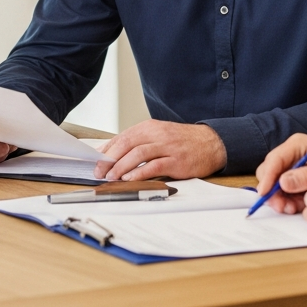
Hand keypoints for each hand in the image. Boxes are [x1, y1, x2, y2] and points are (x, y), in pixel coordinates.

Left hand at [95, 120, 226, 181]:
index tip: (96, 162)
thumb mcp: (159, 135)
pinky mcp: (176, 161)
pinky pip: (154, 166)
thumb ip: (138, 142)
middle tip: (99, 171)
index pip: (122, 137)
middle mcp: (157, 134)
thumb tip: (112, 154)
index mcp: (150, 127)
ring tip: (111, 177)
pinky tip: (130, 179)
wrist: (210, 143)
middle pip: (127, 143)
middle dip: (110, 159)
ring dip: (122, 166)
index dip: (107, 150)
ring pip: (138, 154)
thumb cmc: (181, 141)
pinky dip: (139, 173)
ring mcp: (167, 147)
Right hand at [255, 134, 306, 213]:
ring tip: (293, 208)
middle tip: (281, 206)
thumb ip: (305, 176)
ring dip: (279, 198)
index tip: (265, 192)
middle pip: (269, 171)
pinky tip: (297, 206)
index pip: (275, 160)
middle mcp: (289, 155)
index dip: (268, 177)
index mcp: (296, 145)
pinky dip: (286, 201)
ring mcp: (289, 168)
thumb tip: (283, 183)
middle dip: (272, 191)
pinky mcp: (291, 180)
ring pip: (272, 184)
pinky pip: (281, 192)